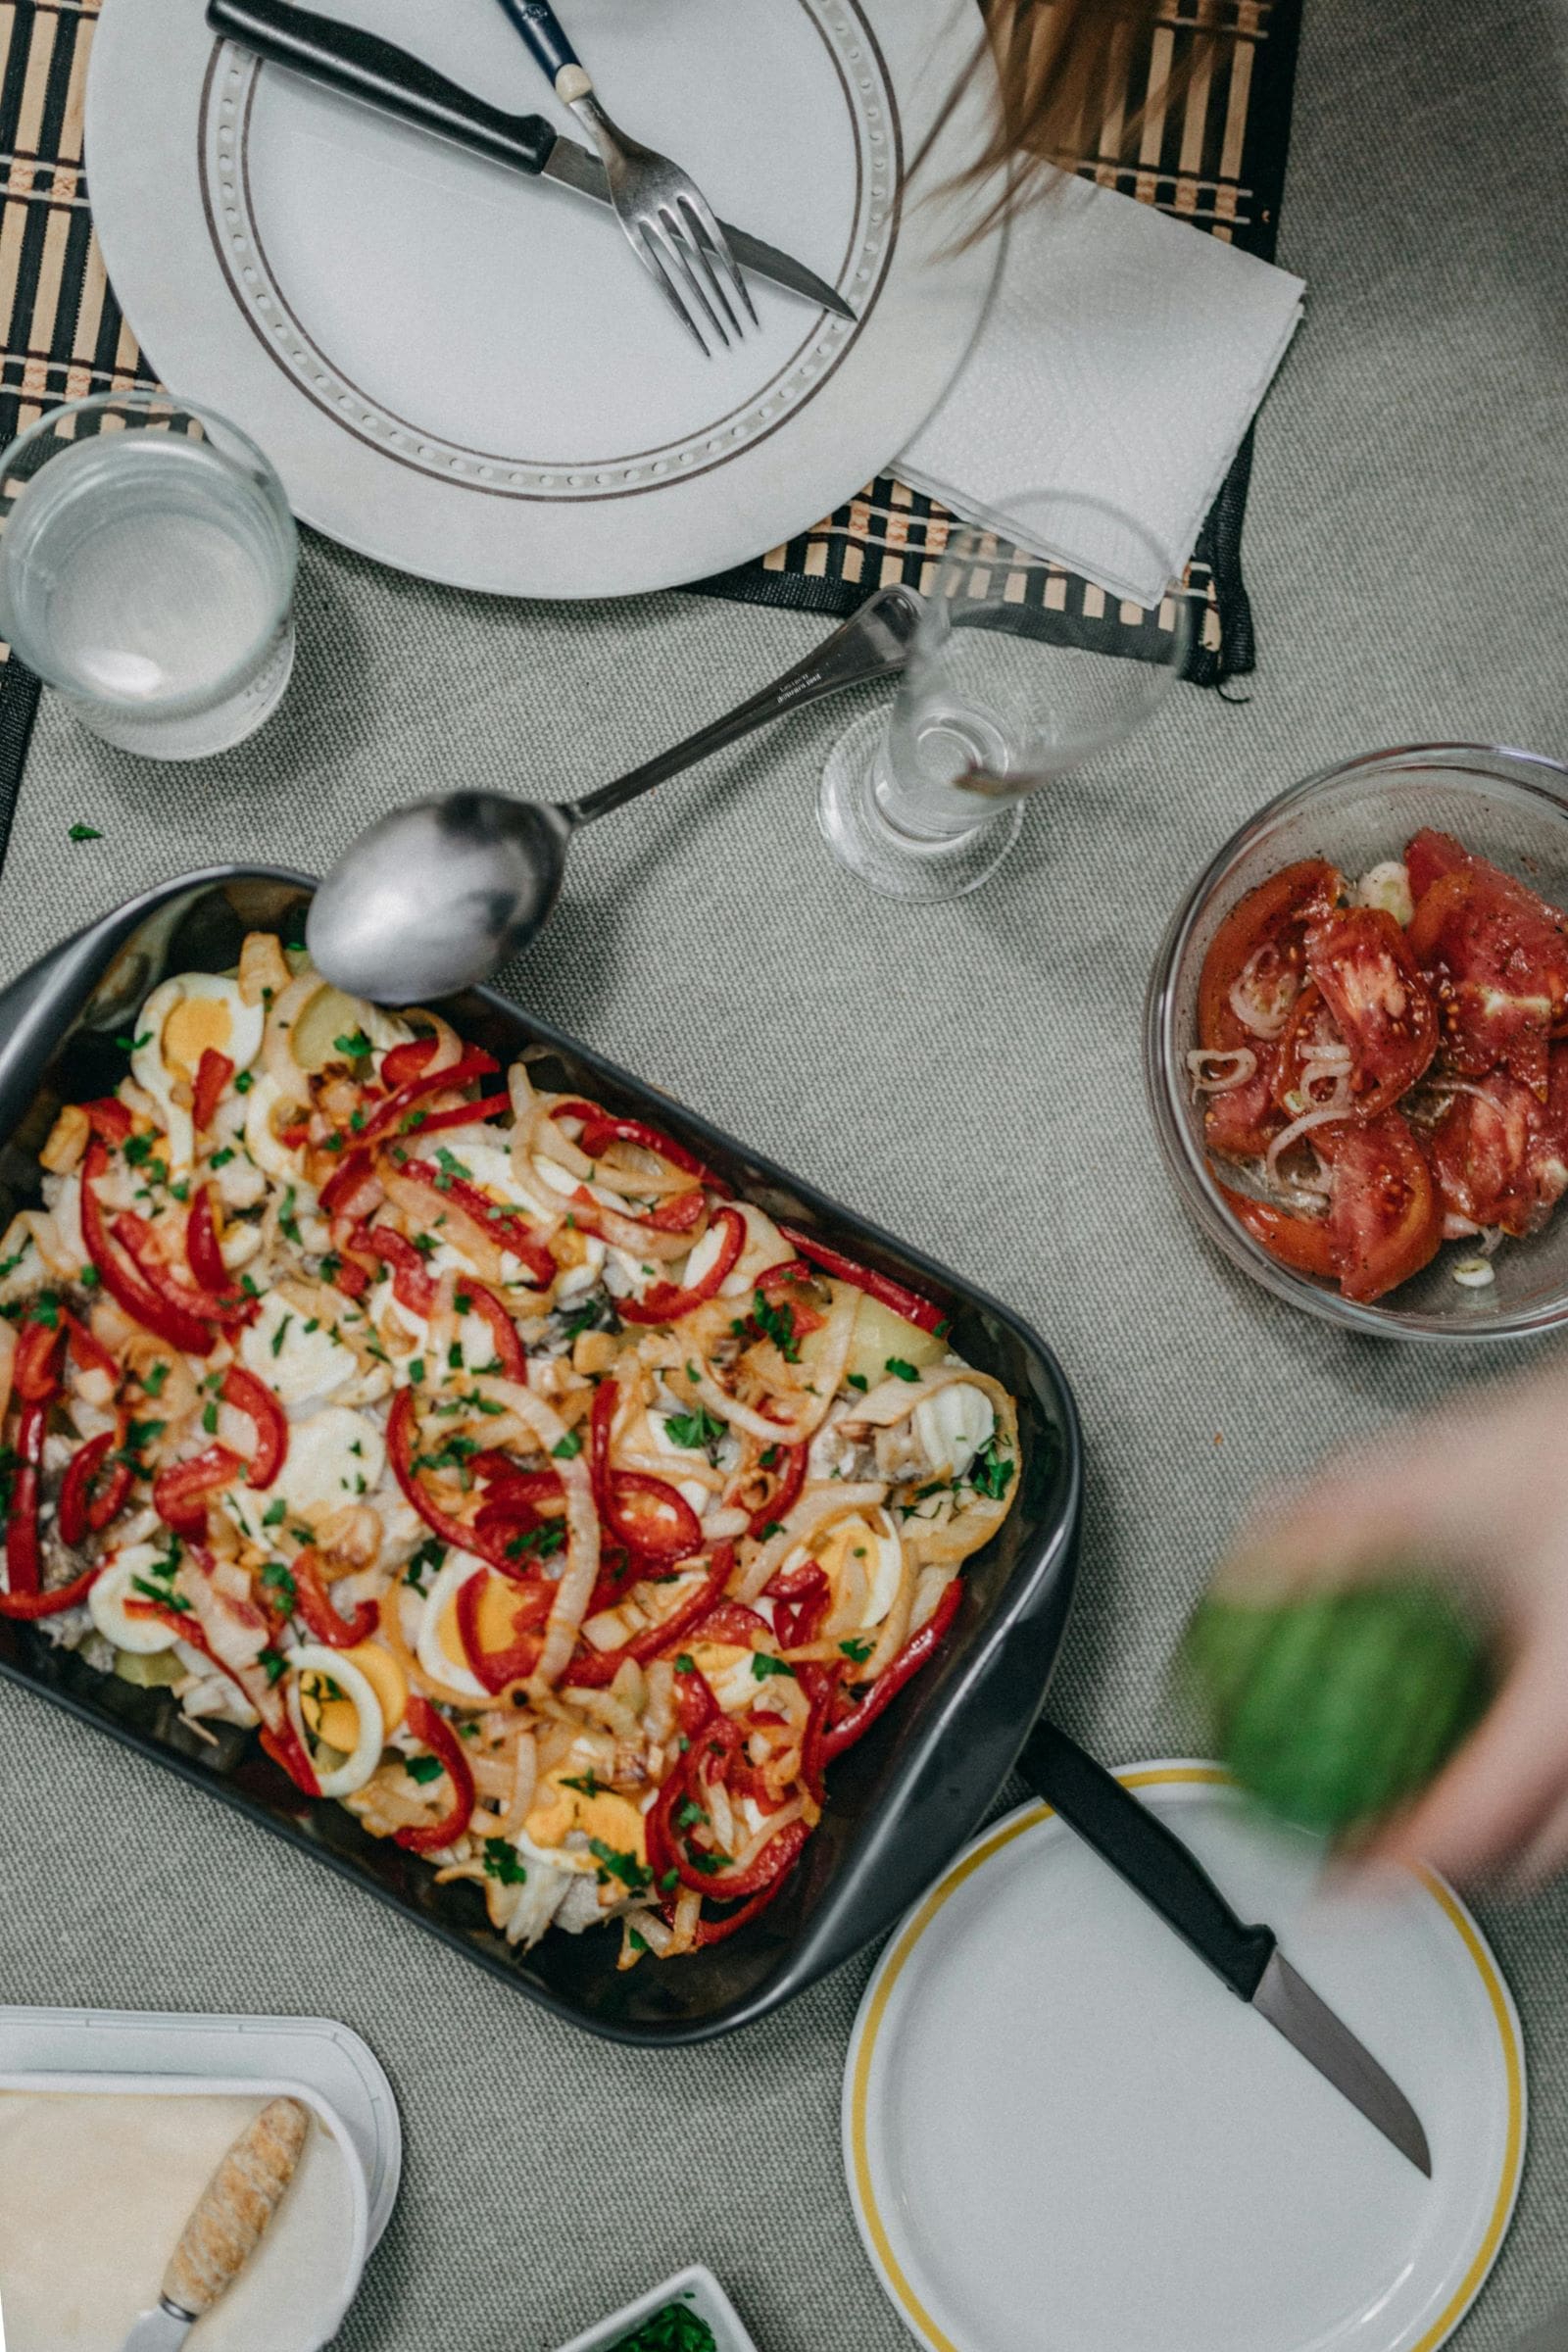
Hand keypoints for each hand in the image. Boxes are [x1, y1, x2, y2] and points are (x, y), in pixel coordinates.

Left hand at [1214, 1353, 1567, 1888]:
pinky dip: (1528, 1779)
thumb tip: (1251, 1570)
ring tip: (1428, 1811)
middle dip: (1450, 1874)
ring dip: (1498, 1833)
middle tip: (1375, 1861)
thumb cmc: (1565, 1454)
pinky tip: (1483, 1729)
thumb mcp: (1431, 1483)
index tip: (1342, 1886)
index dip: (1395, 1867)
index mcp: (1562, 1701)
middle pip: (1536, 1853)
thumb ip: (1333, 1529)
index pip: (1472, 1821)